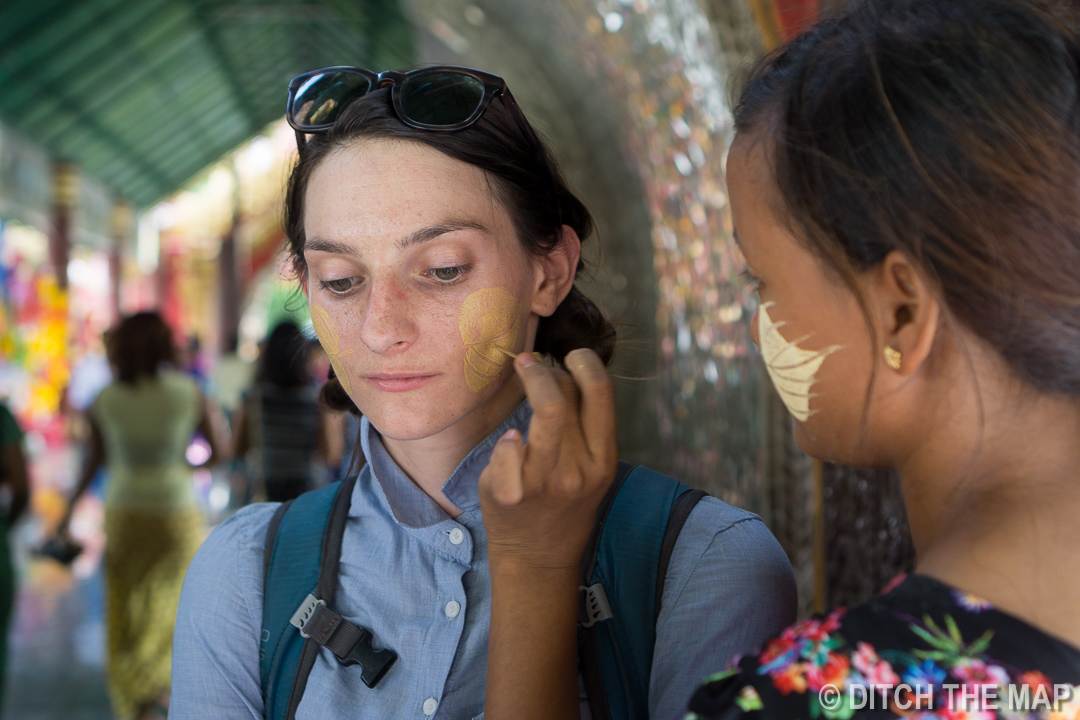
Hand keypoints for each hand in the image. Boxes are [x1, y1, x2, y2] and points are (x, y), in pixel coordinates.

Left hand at [479, 348, 617, 573]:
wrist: (537, 559)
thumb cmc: (562, 504)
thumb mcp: (590, 469)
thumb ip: (585, 428)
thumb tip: (565, 372)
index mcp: (603, 460)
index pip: (601, 393)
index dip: (586, 363)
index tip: (572, 355)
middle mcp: (578, 470)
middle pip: (566, 394)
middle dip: (546, 369)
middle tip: (532, 364)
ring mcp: (545, 481)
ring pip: (545, 408)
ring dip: (531, 378)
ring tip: (522, 370)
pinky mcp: (511, 492)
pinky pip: (509, 445)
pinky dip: (508, 437)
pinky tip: (510, 441)